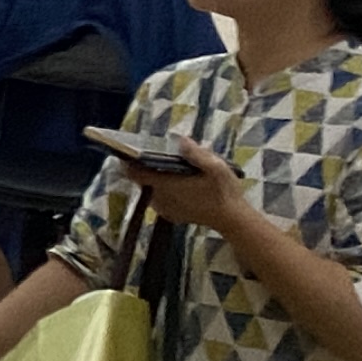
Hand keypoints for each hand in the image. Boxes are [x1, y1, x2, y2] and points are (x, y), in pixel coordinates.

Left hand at [129, 136, 250, 237]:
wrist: (232, 220)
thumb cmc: (224, 192)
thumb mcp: (216, 167)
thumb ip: (196, 153)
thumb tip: (180, 140)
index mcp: (165, 185)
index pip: (134, 173)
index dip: (129, 161)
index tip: (131, 150)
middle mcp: (159, 198)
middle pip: (142, 179)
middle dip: (147, 166)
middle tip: (158, 154)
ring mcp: (164, 209)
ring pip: (150, 189)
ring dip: (156, 178)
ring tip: (170, 166)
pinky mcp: (171, 215)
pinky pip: (159, 198)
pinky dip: (163, 189)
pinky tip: (178, 182)